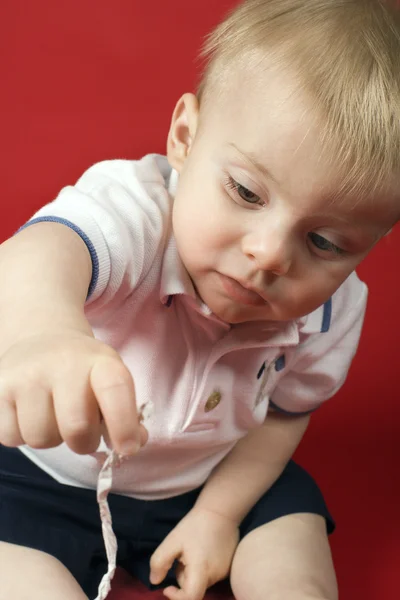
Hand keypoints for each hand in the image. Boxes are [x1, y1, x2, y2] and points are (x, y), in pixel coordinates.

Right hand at [0, 330, 146, 454]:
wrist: (41, 337)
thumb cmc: (83, 369)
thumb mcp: (110, 379)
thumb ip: (125, 413)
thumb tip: (131, 445)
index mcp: (99, 361)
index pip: (115, 390)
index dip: (124, 424)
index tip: (128, 448)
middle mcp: (62, 363)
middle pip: (76, 429)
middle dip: (84, 442)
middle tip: (83, 430)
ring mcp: (26, 375)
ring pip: (41, 439)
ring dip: (51, 438)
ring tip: (53, 415)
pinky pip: (12, 437)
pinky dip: (22, 435)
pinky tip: (29, 412)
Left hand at [150, 507, 238, 599]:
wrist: (220, 511)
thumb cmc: (195, 525)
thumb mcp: (172, 540)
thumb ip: (160, 562)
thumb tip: (155, 581)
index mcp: (201, 571)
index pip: (191, 598)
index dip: (177, 598)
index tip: (167, 587)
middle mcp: (215, 576)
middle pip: (194, 589)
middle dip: (183, 577)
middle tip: (180, 557)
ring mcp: (224, 572)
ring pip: (201, 581)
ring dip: (193, 572)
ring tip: (193, 551)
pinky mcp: (228, 567)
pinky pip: (210, 574)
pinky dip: (203, 568)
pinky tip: (203, 551)